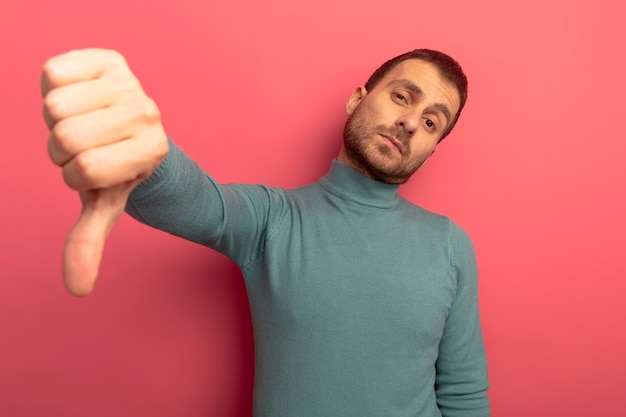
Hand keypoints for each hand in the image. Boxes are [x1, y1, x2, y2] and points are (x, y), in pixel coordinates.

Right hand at [41, 49, 167, 295]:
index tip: (97, 170)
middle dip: (63, 149)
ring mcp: (131, 83)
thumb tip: (77, 290)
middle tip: (88, 145)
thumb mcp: (104, 205)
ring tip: (84, 122)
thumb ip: (89, 243)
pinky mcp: (110, 59)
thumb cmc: (118, 170)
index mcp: (152, 151)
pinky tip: (80, 97)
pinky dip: (54, 88)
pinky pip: (53, 72)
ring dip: (57, 119)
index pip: (82, 169)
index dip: (76, 175)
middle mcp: (148, 113)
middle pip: (64, 135)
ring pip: (55, 105)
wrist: (128, 129)